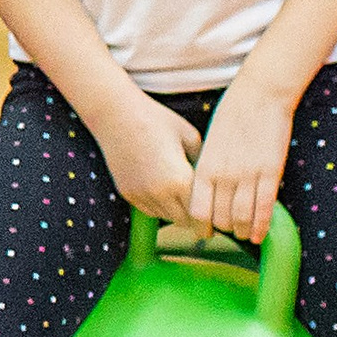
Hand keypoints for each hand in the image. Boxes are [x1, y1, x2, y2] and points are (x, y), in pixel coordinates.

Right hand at [95, 92, 205, 229]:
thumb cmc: (156, 120)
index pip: (202, 212)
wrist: (116, 115)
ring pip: (167, 217)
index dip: (213, 216)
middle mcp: (159, 192)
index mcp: (179, 179)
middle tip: (207, 212)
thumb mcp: (191, 137)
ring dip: (178, 212)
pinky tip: (167, 193)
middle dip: (197, 219)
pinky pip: (150, 210)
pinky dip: (160, 207)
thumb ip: (203, 163)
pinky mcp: (127, 193)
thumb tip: (213, 181)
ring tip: (187, 200)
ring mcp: (141, 194)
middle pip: (185, 221)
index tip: (219, 216)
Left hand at [189, 76, 293, 243]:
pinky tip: (258, 235)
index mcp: (205, 167)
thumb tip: (206, 192)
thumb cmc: (232, 115)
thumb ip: (207, 169)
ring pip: (241, 217)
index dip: (202, 225)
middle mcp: (223, 175)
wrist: (259, 95)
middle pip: (220, 218)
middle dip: (223, 229)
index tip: (206, 229)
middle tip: (227, 230)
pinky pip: (264, 208)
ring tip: (242, 233)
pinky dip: (261, 226)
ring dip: (241, 230)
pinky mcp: (270, 173)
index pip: (197, 209)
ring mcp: (247, 175)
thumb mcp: (209, 144)